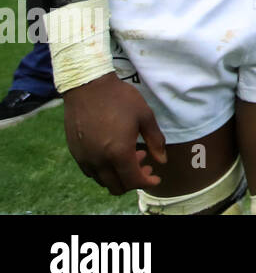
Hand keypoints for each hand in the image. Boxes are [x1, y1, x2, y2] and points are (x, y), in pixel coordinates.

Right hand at [63, 73, 167, 194]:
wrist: (88, 86)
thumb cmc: (120, 98)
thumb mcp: (145, 116)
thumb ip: (155, 141)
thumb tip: (162, 160)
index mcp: (118, 152)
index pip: (133, 180)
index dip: (147, 182)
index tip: (156, 177)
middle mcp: (99, 160)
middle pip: (117, 186)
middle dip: (134, 181)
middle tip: (145, 166)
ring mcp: (84, 157)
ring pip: (103, 181)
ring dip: (119, 175)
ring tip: (131, 155)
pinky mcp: (75, 152)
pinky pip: (90, 172)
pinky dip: (104, 170)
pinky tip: (113, 154)